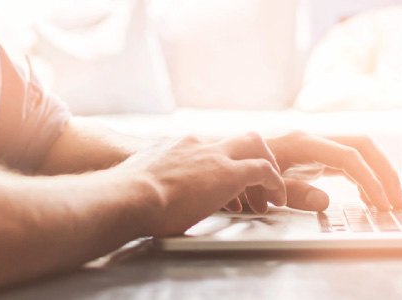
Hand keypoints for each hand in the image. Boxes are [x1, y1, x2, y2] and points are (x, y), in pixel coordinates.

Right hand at [113, 133, 286, 235]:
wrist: (128, 196)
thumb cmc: (125, 198)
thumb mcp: (136, 181)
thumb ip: (145, 181)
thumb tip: (138, 194)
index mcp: (176, 148)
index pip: (210, 149)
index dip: (223, 165)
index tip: (224, 186)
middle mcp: (197, 145)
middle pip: (239, 137)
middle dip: (256, 156)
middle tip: (260, 181)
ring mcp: (214, 156)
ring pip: (256, 145)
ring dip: (269, 168)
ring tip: (273, 194)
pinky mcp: (229, 173)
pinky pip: (264, 170)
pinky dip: (275, 184)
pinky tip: (277, 200)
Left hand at [224, 131, 401, 212]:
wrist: (226, 164)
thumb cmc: (242, 175)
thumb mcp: (265, 187)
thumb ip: (293, 193)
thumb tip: (325, 201)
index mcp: (303, 144)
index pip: (349, 157)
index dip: (370, 180)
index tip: (382, 204)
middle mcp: (314, 140)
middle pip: (364, 147)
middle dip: (385, 172)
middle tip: (398, 201)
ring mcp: (317, 146)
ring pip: (361, 152)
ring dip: (378, 175)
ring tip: (389, 203)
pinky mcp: (317, 156)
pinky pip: (349, 163)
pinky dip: (364, 179)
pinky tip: (369, 199)